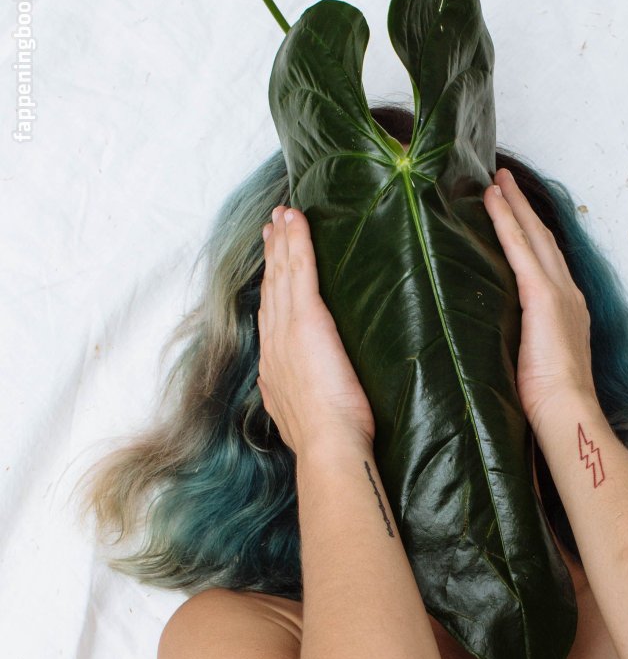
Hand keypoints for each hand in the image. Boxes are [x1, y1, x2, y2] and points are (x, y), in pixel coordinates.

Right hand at [258, 205, 375, 452]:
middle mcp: (274, 342)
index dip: (269, 289)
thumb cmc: (323, 440)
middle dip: (272, 255)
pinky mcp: (308, 319)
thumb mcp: (295, 419)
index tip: (270, 268)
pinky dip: (297, 241)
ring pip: (283, 273)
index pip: (269, 317)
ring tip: (283, 214)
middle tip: (272, 226)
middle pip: (271, 288)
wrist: (327, 444)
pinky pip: (301, 269)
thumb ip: (286, 399)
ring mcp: (287, 329)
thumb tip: (279, 392)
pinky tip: (296, 219)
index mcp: (273, 367)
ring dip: (282, 239)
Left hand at [483, 168, 596, 436]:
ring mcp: (558, 291)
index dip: (532, 237)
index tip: (517, 216)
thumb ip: (521, 343)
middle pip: (544, 239)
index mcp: (567, 311)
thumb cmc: (549, 402)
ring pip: (533, 235)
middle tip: (504, 180)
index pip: (547, 264)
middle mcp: (568, 294)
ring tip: (496, 180)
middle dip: (524, 209)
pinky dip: (505, 220)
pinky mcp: (542, 295)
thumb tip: (494, 342)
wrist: (566, 410)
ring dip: (514, 205)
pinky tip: (490, 200)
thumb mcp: (533, 364)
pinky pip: (519, 247)